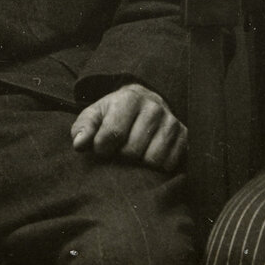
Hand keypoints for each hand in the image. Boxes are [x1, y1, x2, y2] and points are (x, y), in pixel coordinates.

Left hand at [70, 82, 185, 171]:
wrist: (145, 103)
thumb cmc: (114, 114)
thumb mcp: (95, 115)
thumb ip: (83, 128)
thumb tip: (79, 144)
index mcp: (129, 98)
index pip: (112, 133)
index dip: (101, 147)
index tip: (100, 148)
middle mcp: (154, 107)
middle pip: (133, 150)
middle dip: (121, 155)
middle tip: (120, 149)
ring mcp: (171, 121)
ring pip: (153, 159)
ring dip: (140, 162)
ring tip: (135, 152)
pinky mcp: (185, 135)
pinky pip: (169, 164)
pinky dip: (157, 166)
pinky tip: (150, 154)